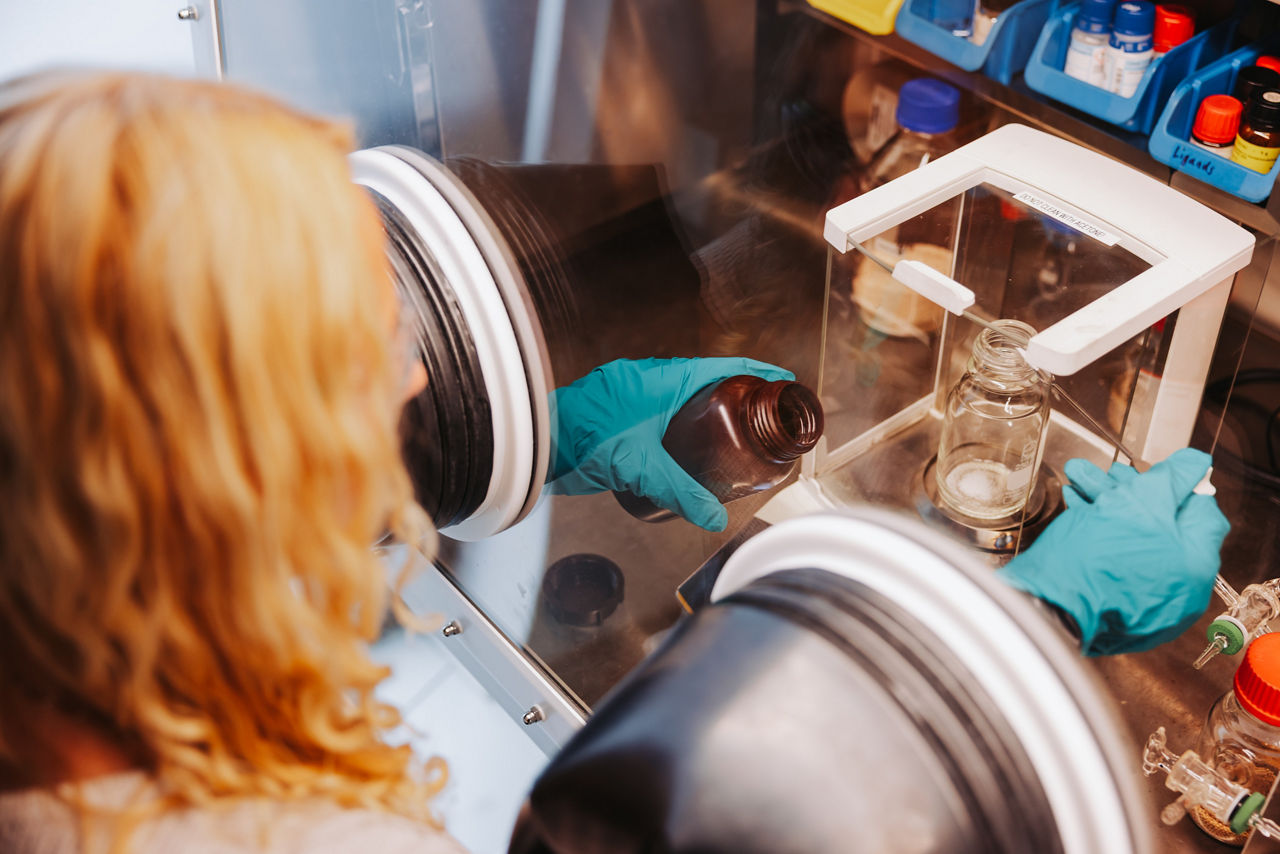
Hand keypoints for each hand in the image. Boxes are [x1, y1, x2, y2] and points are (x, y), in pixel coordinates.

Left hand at [547, 357, 794, 531]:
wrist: (535, 444)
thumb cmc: (579, 439)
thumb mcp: (639, 467)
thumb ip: (679, 491)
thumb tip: (714, 516)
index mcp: (661, 379)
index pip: (721, 368)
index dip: (755, 373)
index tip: (782, 381)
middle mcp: (650, 382)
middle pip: (707, 383)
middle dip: (738, 396)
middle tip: (766, 417)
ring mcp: (634, 398)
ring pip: (684, 399)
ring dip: (710, 412)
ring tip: (738, 435)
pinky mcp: (621, 417)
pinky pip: (664, 414)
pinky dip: (685, 426)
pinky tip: (692, 450)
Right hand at [997, 448, 1228, 655]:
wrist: (1050, 603)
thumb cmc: (1097, 557)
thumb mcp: (1140, 502)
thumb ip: (1174, 479)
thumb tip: (1196, 463)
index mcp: (1195, 563)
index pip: (1203, 514)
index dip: (1181, 485)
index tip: (1159, 471)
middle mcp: (1177, 585)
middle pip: (1163, 524)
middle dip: (1133, 491)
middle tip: (1111, 474)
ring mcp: (1145, 595)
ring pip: (1132, 537)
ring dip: (1109, 503)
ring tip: (1080, 480)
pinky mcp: (1114, 598)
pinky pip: (1114, 557)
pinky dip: (1099, 530)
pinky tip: (1078, 506)